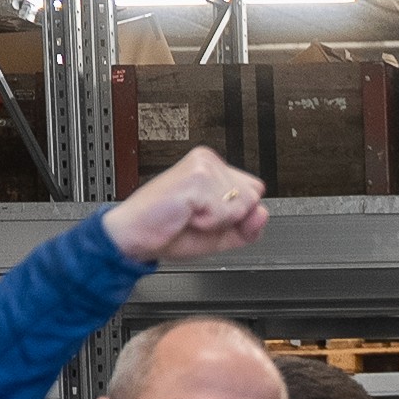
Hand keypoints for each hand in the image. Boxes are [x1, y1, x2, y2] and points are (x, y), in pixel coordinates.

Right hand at [101, 146, 269, 263]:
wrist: (135, 237)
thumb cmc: (170, 230)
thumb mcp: (220, 235)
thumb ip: (248, 228)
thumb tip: (263, 212)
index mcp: (215, 168)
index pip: (255, 191)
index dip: (238, 215)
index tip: (208, 216)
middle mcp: (210, 161)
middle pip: (253, 198)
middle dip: (229, 218)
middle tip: (196, 217)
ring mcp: (203, 166)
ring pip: (241, 204)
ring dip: (216, 220)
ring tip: (190, 215)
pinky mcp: (197, 177)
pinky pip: (225, 211)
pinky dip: (207, 222)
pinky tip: (186, 214)